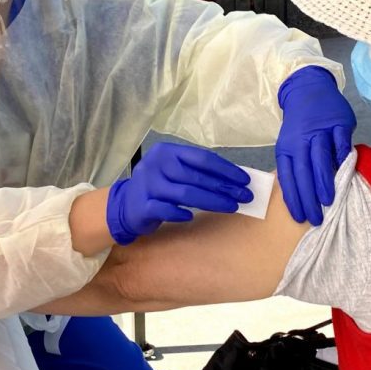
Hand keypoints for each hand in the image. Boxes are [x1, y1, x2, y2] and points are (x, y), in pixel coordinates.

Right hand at [106, 142, 252, 244]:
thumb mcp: (174, 171)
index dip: (226, 169)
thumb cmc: (158, 186)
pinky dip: (180, 214)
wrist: (125, 204)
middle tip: (244, 197)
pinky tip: (193, 217)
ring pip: (185, 194)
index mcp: (167, 151)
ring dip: (212, 201)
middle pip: (196, 176)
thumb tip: (234, 179)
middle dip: (224, 187)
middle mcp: (156, 165)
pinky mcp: (142, 206)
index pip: (202, 158)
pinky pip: (165, 210)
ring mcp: (148, 185)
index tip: (244, 180)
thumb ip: (196, 172)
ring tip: (231, 207)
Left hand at [276, 66, 355, 226]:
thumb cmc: (300, 125)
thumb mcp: (290, 144)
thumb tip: (304, 196)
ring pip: (320, 158)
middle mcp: (300, 140)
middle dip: (308, 197)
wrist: (309, 89)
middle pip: (302, 171)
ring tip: (327, 202)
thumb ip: (297, 167)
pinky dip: (342, 157)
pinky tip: (344, 173)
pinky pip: (340, 142)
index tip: (299, 217)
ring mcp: (320, 130)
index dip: (293, 198)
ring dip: (323, 181)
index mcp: (286, 148)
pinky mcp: (338, 122)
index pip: (287, 177)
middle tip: (316, 218)